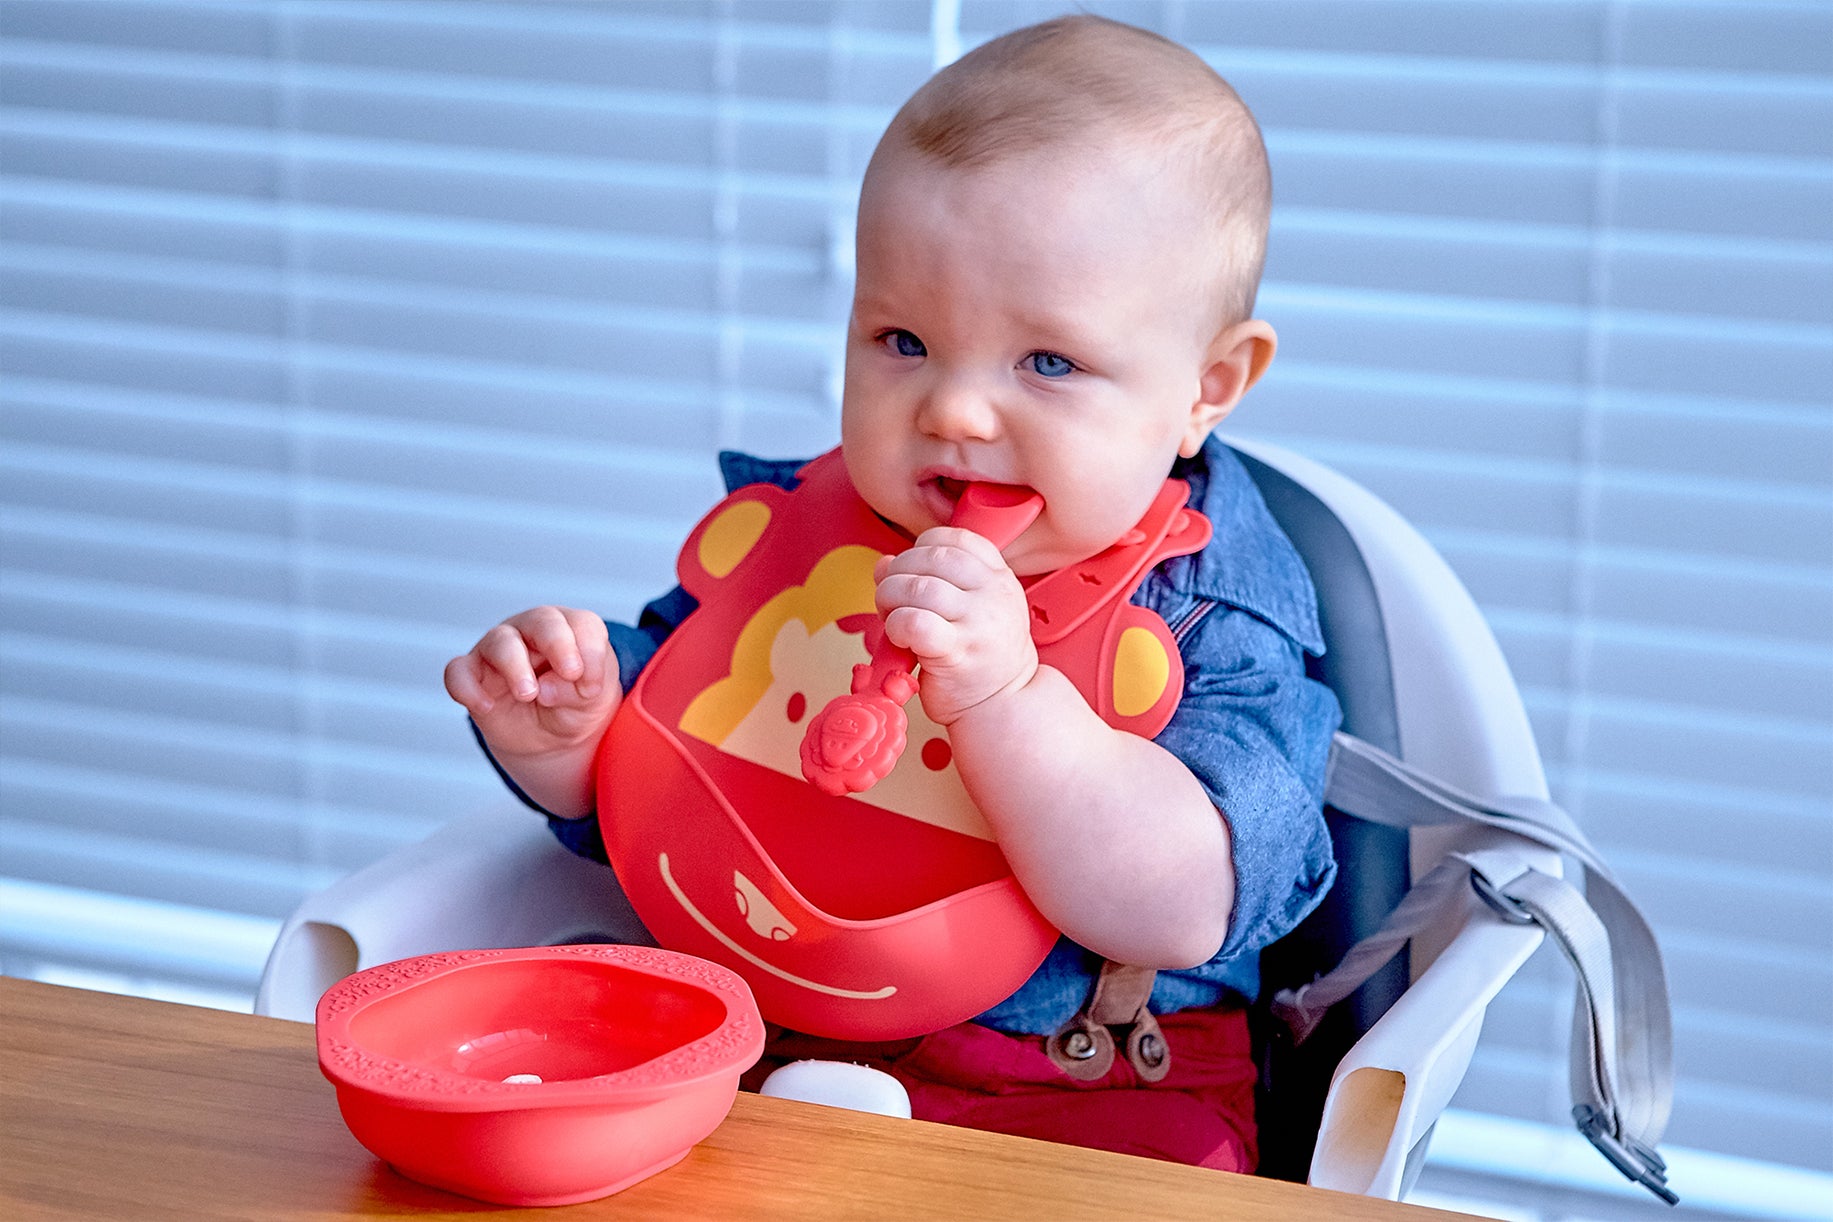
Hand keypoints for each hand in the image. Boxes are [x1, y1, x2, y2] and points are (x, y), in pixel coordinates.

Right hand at [444, 606, 618, 760]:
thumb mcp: (591, 701)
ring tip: (529, 694)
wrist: (552, 739)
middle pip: (543, 620)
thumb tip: (545, 688)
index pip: (582, 624)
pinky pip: (458, 672)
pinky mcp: (473, 676)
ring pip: (500, 641)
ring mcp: (499, 650)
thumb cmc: (575, 704)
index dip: (591, 653)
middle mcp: (533, 631)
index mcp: (571, 630)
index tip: (592, 686)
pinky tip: (486, 707)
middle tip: (571, 673)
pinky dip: (467, 688)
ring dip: (516, 666)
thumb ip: (579, 690)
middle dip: (558, 644)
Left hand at [874, 526, 1036, 725]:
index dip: (920, 549)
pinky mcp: (958, 652)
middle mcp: (994, 593)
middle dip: (898, 574)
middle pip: (930, 558)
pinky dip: (896, 626)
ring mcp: (979, 622)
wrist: (1003, 705)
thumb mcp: (968, 609)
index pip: (953, 538)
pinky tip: (901, 639)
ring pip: (917, 587)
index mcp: (998, 576)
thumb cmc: (980, 658)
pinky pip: (914, 622)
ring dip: (890, 600)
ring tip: (893, 620)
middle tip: (892, 601)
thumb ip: (930, 579)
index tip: (912, 573)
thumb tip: (884, 564)